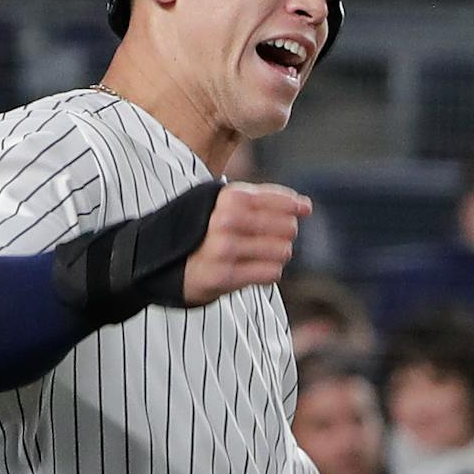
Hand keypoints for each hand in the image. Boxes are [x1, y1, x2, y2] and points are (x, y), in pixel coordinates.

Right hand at [182, 183, 309, 306]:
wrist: (166, 260)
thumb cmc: (208, 230)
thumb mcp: (228, 203)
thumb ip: (266, 200)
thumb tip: (307, 206)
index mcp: (229, 197)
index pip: (282, 201)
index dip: (295, 208)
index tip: (302, 211)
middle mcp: (226, 220)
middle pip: (288, 227)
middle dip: (285, 234)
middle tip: (269, 238)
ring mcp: (224, 248)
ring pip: (282, 251)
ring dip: (277, 256)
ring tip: (260, 255)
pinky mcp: (224, 276)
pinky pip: (271, 273)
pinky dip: (269, 273)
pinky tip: (254, 269)